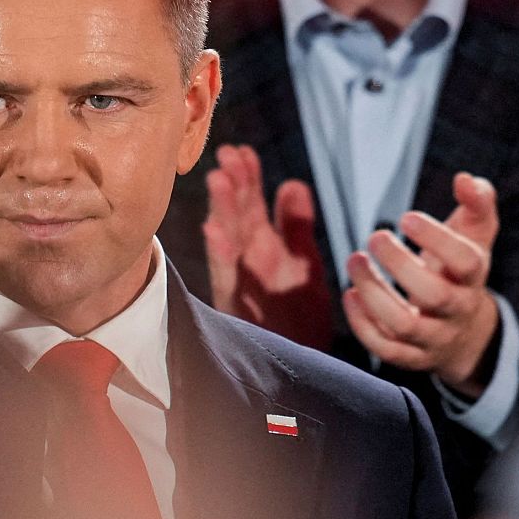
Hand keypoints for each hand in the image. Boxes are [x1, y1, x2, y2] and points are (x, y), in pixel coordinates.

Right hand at [203, 144, 332, 349]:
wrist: (304, 367)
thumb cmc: (299, 318)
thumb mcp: (305, 264)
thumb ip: (297, 226)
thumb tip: (292, 183)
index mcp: (262, 249)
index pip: (251, 206)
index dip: (248, 179)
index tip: (243, 151)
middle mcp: (246, 263)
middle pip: (236, 218)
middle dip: (232, 186)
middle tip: (228, 154)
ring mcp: (239, 284)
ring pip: (226, 242)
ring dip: (221, 211)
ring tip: (219, 180)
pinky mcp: (234, 308)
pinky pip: (225, 278)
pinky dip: (220, 254)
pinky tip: (214, 231)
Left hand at [343, 173, 499, 396]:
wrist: (465, 332)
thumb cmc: (460, 271)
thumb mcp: (474, 236)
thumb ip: (477, 203)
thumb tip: (466, 179)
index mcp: (474, 277)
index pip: (467, 262)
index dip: (437, 239)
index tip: (406, 217)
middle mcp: (457, 310)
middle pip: (434, 295)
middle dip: (399, 265)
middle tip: (375, 236)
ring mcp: (434, 337)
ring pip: (404, 325)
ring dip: (373, 293)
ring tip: (355, 260)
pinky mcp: (411, 357)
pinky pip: (385, 349)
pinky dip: (363, 324)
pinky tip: (350, 294)